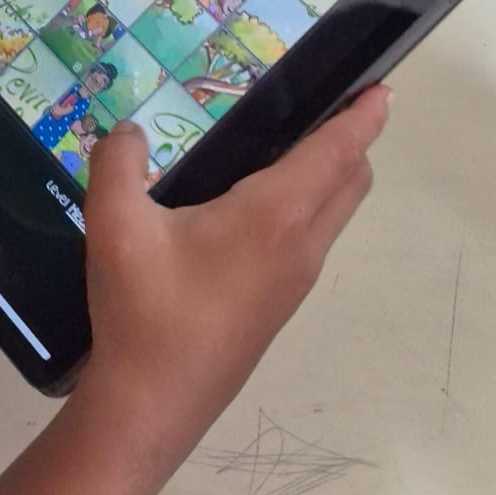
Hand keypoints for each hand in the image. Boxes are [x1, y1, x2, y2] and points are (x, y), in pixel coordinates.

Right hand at [75, 85, 391, 473]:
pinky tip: (251, 204)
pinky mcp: (279, 304)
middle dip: (352, 140)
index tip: (382, 88)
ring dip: (330, 175)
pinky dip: (306, 205)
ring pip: (333, 213)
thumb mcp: (114, 225)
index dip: (363, 117)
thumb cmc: (142, 311)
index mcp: (273, 216)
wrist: (152, 405)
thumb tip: (129, 132)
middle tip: (327, 106)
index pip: (337, 152)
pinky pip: (311, 238)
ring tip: (286, 146)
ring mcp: (295, 281)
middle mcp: (299, 245)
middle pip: (351, 181)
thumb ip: (118, 162)